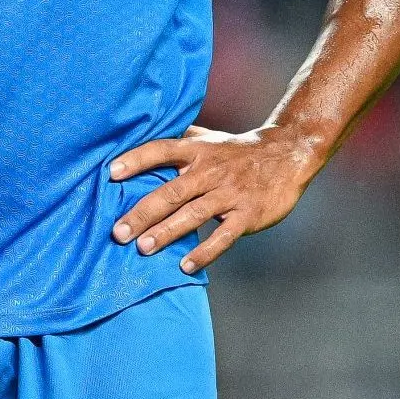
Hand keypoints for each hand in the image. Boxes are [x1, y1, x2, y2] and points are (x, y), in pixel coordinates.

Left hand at [109, 125, 325, 272]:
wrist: (288, 155)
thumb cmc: (239, 150)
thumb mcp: (210, 137)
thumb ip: (180, 138)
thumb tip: (143, 133)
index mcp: (198, 150)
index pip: (162, 150)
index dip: (137, 160)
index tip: (111, 173)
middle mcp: (210, 171)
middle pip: (172, 191)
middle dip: (143, 213)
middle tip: (118, 232)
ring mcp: (229, 194)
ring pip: (194, 214)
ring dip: (167, 232)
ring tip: (143, 248)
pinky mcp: (247, 214)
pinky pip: (223, 236)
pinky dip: (204, 252)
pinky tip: (185, 265)